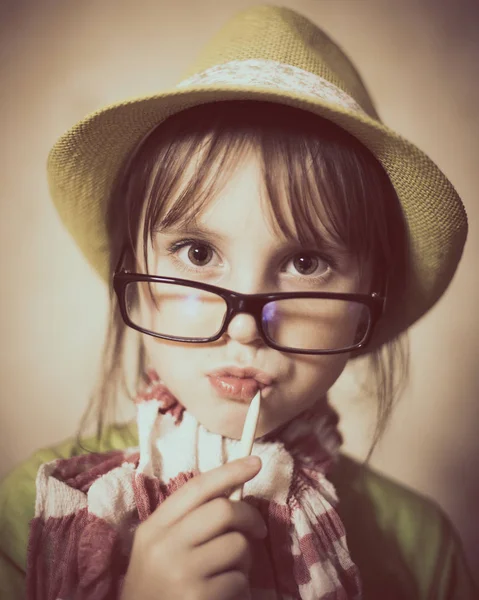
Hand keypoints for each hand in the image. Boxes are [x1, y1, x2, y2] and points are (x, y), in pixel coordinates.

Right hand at [120, 456, 264, 599]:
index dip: (229, 472)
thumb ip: (187, 521)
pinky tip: (224, 596)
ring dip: (245, 559)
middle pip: (223, 510)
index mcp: (153, 528)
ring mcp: (181, 573)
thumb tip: (232, 493)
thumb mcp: (158, 548)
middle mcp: (164, 547)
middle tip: (257, 530)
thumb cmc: (156, 587)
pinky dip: (240, 588)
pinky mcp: (199, 598)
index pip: (196, 488)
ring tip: (230, 572)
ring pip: (237, 545)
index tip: (255, 462)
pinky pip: (239, 580)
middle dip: (249, 517)